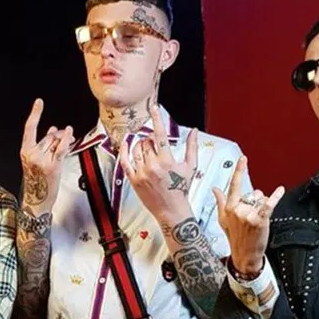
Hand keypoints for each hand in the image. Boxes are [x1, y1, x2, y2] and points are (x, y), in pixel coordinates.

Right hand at [19, 98, 70, 211]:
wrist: (37, 200)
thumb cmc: (38, 180)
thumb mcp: (36, 160)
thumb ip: (44, 144)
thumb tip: (54, 128)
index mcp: (25, 151)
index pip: (29, 128)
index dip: (35, 114)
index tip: (39, 102)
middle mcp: (32, 154)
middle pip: (49, 136)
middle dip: (58, 135)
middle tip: (66, 137)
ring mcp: (41, 160)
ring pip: (56, 143)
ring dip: (63, 141)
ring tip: (66, 147)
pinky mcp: (52, 166)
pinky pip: (61, 149)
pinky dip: (66, 139)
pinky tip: (69, 132)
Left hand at [119, 109, 195, 224]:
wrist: (172, 211)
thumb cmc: (182, 189)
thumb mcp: (191, 167)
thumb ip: (192, 147)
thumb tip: (194, 131)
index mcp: (167, 161)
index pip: (160, 134)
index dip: (156, 118)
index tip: (153, 107)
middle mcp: (153, 166)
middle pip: (147, 141)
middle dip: (151, 139)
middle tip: (156, 143)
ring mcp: (142, 173)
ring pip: (136, 149)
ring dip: (140, 145)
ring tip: (147, 148)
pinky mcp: (134, 180)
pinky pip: (125, 162)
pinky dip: (124, 152)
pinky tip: (125, 145)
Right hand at [212, 156, 284, 278]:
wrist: (244, 255)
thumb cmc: (235, 238)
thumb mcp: (223, 220)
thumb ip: (220, 202)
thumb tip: (215, 189)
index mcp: (229, 207)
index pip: (234, 185)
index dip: (239, 171)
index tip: (243, 159)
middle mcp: (238, 209)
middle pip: (253, 194)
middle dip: (257, 201)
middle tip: (253, 216)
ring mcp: (248, 215)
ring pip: (262, 200)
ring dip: (263, 207)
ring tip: (258, 221)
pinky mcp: (259, 220)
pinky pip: (269, 204)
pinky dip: (276, 197)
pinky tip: (280, 190)